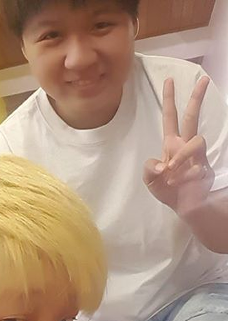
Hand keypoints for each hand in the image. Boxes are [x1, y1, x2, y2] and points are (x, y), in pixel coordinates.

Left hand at [143, 76, 214, 216]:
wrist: (182, 205)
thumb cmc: (165, 188)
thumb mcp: (149, 178)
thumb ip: (149, 168)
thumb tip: (163, 164)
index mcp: (171, 143)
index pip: (170, 117)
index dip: (169, 100)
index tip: (169, 80)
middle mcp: (185, 145)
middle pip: (191, 117)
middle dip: (196, 98)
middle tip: (204, 79)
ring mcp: (198, 155)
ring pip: (196, 141)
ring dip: (181, 157)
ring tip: (171, 173)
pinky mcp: (207, 167)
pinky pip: (198, 164)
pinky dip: (186, 175)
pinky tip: (181, 183)